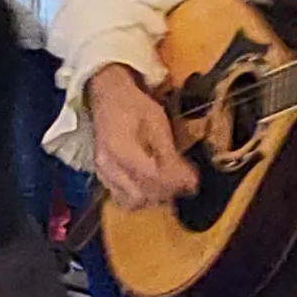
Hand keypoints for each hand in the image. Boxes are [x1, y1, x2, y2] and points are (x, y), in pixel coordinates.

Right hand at [84, 67, 198, 212]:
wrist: (108, 94)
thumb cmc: (134, 104)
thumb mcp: (157, 122)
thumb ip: (170, 154)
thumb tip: (190, 181)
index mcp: (121, 149)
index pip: (152, 177)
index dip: (176, 182)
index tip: (194, 181)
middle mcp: (108, 167)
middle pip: (142, 195)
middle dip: (166, 192)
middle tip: (184, 182)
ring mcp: (102, 173)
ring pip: (132, 202)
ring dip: (153, 197)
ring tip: (169, 183)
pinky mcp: (102, 176)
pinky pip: (122, 198)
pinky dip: (140, 196)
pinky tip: (151, 184)